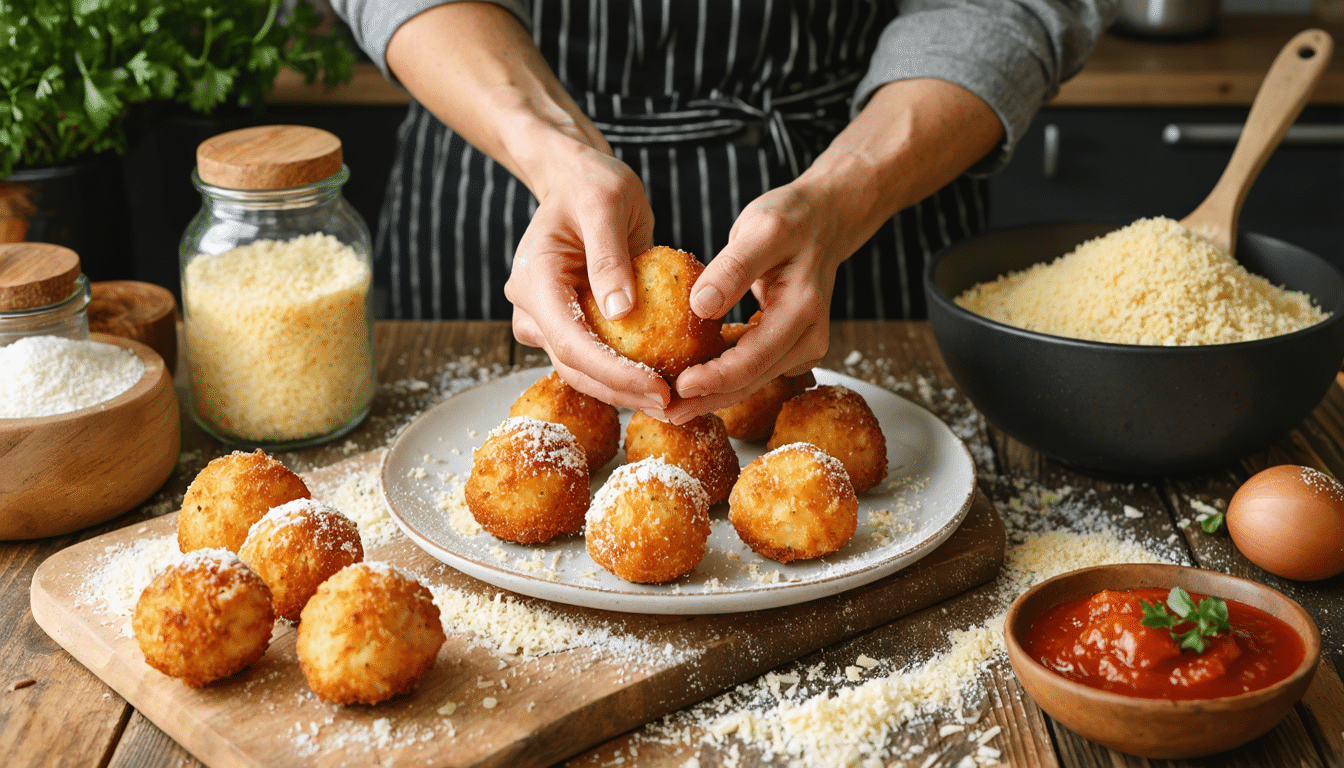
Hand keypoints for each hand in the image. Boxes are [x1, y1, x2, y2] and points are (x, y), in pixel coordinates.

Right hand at [504, 147, 671, 412]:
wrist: (575, 179)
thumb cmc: (591, 184)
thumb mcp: (606, 206)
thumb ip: (610, 258)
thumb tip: (621, 312)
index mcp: (535, 279)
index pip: (571, 340)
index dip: (612, 372)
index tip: (656, 386)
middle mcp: (533, 307)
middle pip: (574, 366)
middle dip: (622, 392)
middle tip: (672, 406)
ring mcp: (549, 319)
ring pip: (582, 371)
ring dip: (624, 391)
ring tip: (671, 403)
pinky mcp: (570, 323)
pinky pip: (595, 357)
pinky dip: (625, 373)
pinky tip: (661, 381)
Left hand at [665, 180, 853, 422]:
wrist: (826, 219)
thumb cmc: (792, 218)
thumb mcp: (761, 229)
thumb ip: (733, 268)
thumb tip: (701, 307)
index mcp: (802, 310)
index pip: (753, 359)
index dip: (714, 379)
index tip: (678, 387)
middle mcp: (808, 338)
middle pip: (751, 382)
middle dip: (707, 401)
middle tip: (664, 413)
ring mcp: (803, 347)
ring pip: (751, 382)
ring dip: (712, 396)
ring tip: (670, 406)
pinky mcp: (791, 348)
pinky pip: (753, 370)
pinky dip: (722, 378)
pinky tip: (690, 381)